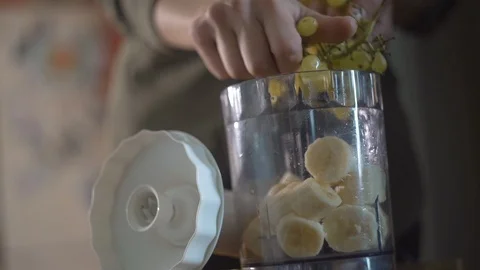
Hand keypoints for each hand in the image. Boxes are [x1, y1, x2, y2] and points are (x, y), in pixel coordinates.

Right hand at [189, 0, 356, 79]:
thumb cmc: (268, 10)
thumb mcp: (296, 14)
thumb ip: (321, 26)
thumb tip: (351, 29)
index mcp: (270, 3)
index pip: (286, 54)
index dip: (290, 65)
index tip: (289, 60)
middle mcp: (240, 7)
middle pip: (258, 67)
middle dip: (268, 71)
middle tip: (270, 61)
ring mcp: (215, 18)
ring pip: (237, 71)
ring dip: (248, 73)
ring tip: (252, 56)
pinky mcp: (199, 32)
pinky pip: (219, 71)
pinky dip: (229, 71)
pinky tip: (234, 55)